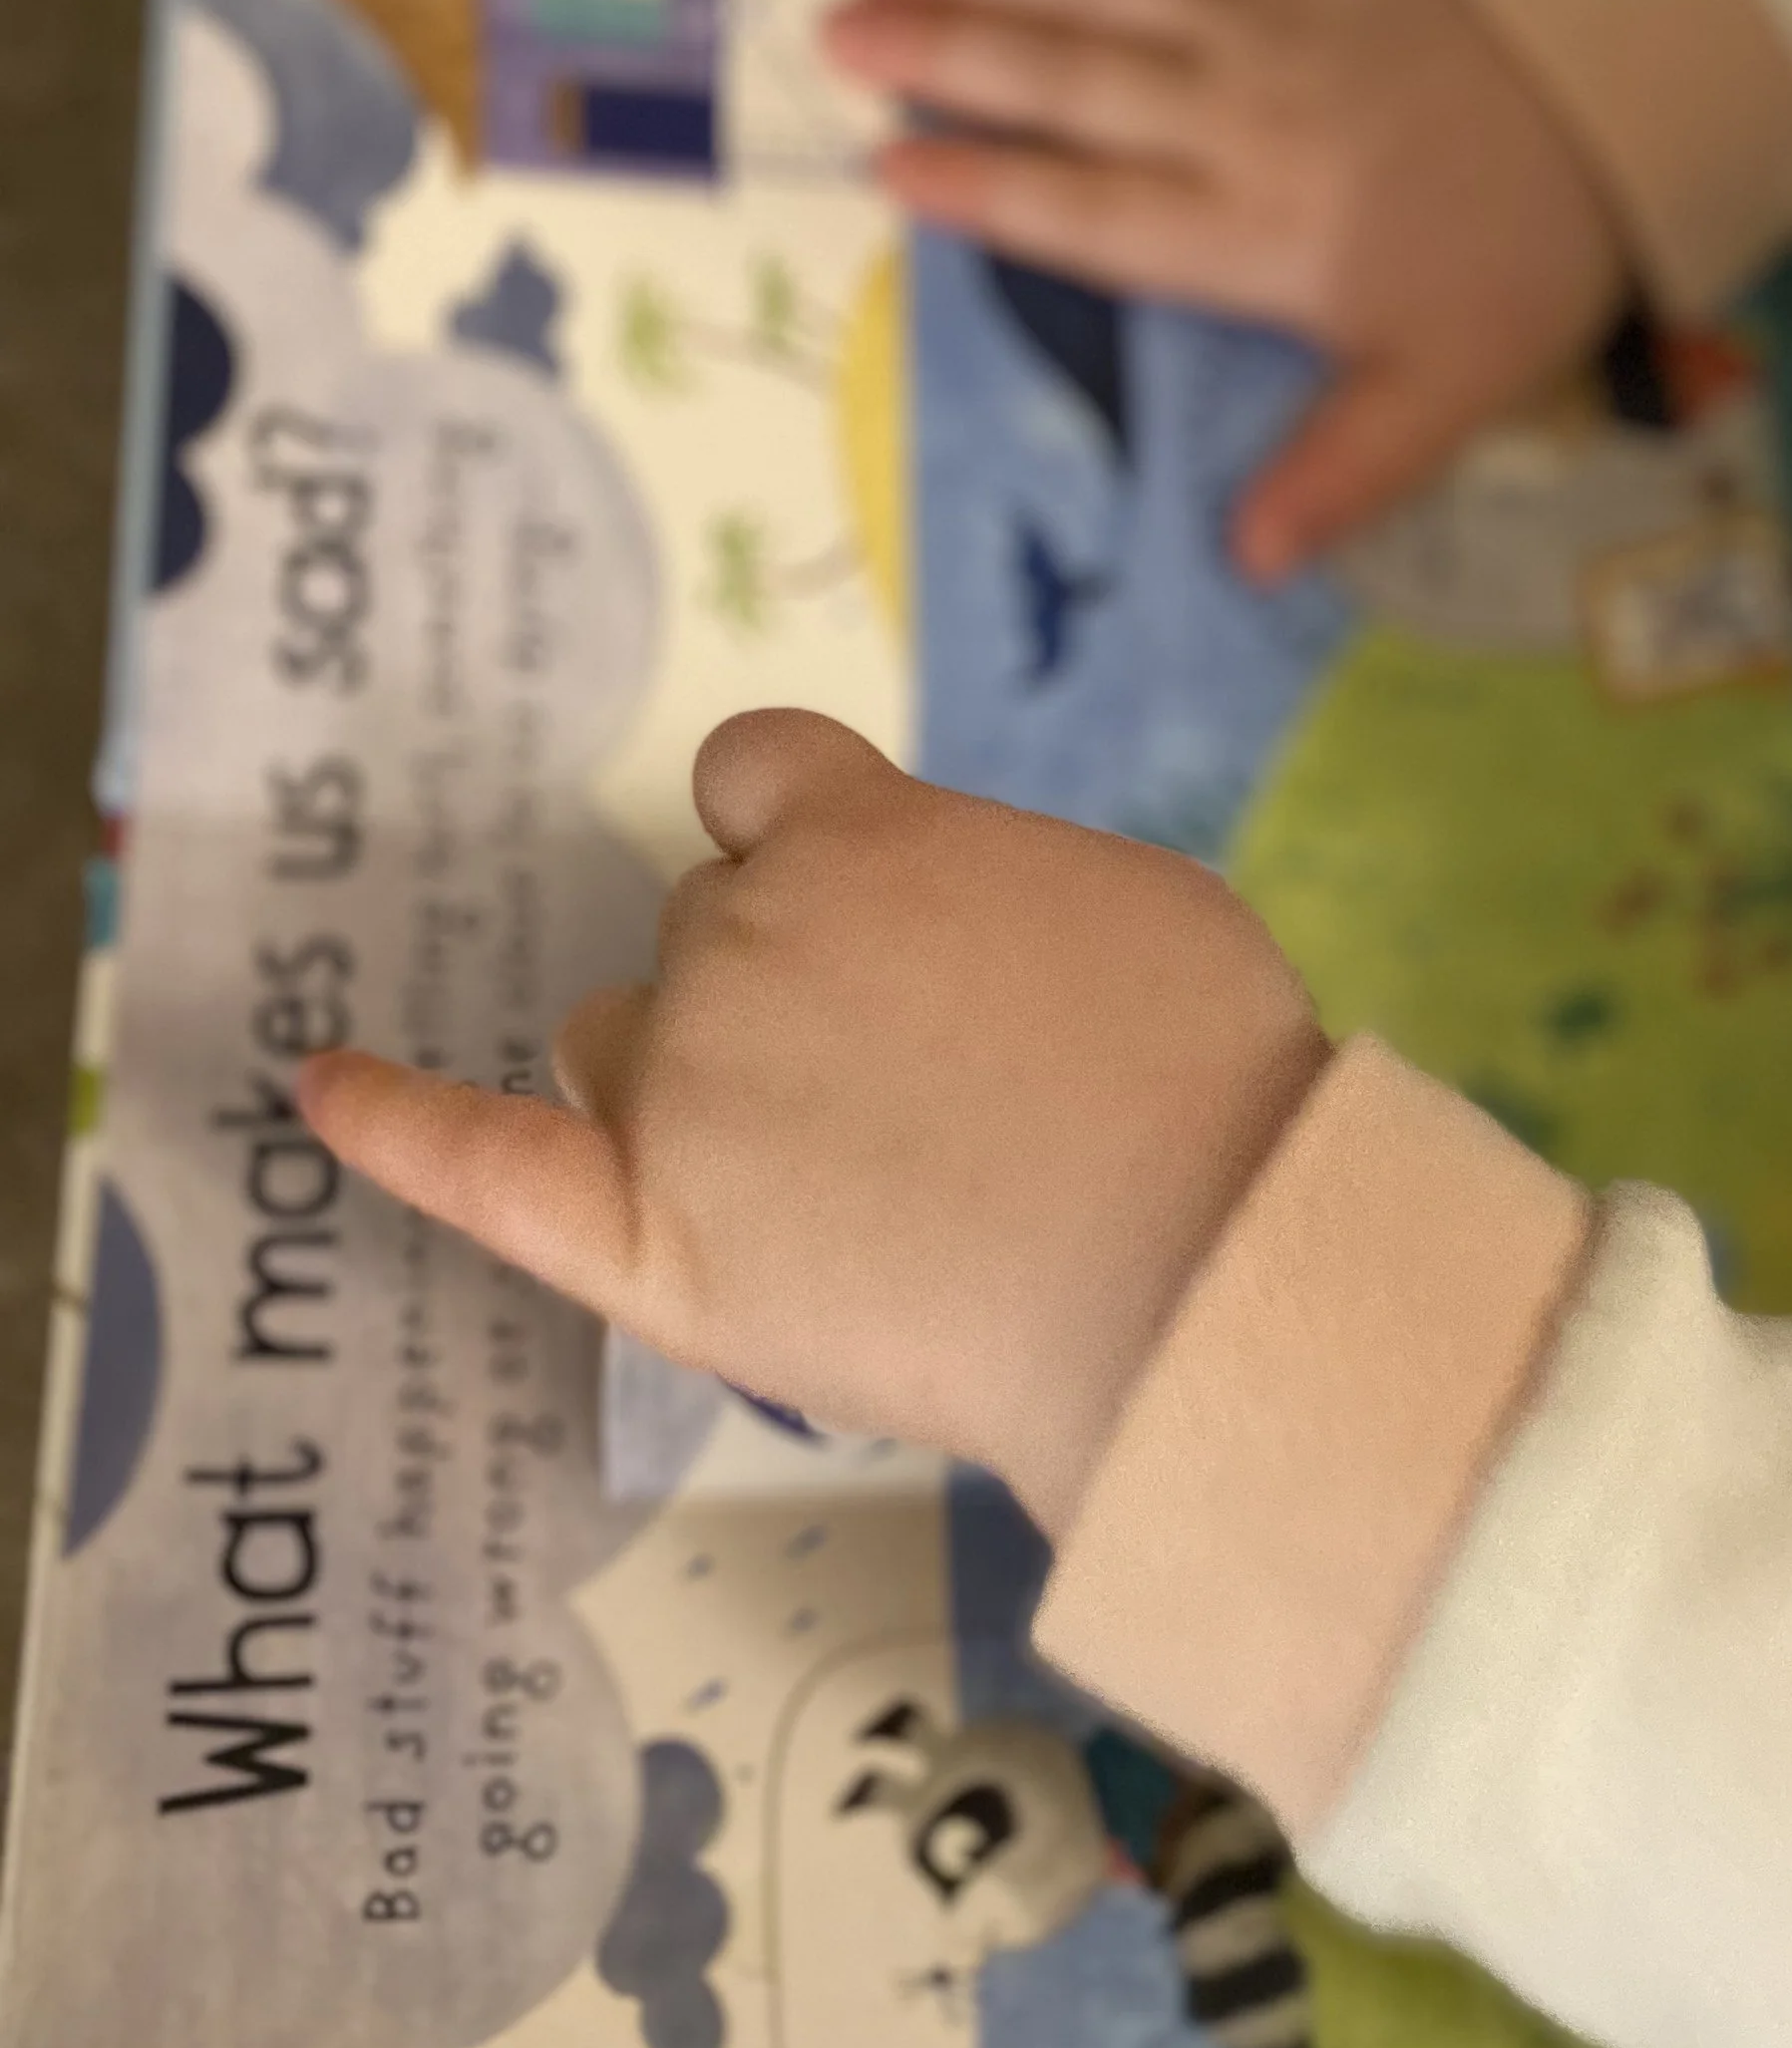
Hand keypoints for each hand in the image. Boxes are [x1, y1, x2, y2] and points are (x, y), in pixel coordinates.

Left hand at [298, 711, 1329, 1531]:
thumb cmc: (1210, 1080)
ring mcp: (689, 1084)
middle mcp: (744, 937)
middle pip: (702, 937)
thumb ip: (981, 883)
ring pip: (624, 1047)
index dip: (795, 840)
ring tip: (851, 1184)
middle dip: (790, 994)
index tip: (859, 906)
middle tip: (933, 1101)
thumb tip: (940, 920)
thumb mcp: (1118, 898)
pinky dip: (394, 1121)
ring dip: (694, 1082)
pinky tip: (326, 1088)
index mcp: (858, 833)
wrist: (1205, 1263)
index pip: (752, 784)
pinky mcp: (654, 1234)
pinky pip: (482, 1162)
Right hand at [824, 0, 1630, 581]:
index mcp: (1253, 231)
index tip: (886, 163)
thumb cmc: (1531, 249)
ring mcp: (1259, 15)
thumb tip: (1248, 561)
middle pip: (1064, 82)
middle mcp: (1232, 114)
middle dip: (942, 54)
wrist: (1633, 82)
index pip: (1090, 213)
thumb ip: (1342, 469)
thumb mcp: (1451, 388)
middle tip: (830, 32)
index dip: (986, 187)